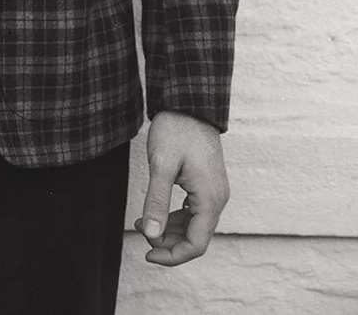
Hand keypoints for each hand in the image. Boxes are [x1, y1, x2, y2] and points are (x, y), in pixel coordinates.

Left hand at [134, 110, 229, 265]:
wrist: (189, 102)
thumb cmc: (176, 129)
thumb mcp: (162, 164)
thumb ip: (157, 201)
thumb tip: (152, 235)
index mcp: (210, 198)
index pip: (196, 245)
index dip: (172, 256)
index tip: (147, 252)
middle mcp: (217, 199)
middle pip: (195, 238)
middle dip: (167, 243)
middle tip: (141, 232)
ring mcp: (213, 191)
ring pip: (194, 226)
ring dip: (169, 230)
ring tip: (143, 223)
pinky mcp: (207, 184)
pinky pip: (193, 212)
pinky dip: (174, 218)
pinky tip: (155, 213)